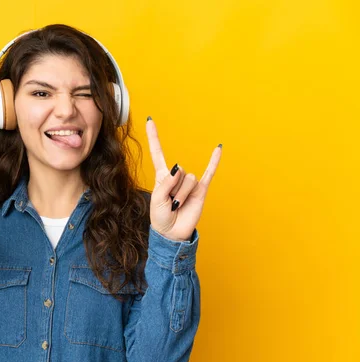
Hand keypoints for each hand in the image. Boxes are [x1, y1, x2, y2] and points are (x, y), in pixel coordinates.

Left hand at [145, 117, 221, 241]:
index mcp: (162, 177)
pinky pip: (209, 172)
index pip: (158, 153)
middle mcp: (177, 177)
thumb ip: (165, 183)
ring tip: (179, 205)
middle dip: (174, 188)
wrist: (173, 233)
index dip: (154, 137)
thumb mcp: (156, 200)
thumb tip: (179, 168)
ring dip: (183, 194)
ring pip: (189, 179)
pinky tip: (218, 148)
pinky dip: (214, 161)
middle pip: (178, 172)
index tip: (150, 120)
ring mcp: (189, 183)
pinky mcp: (201, 190)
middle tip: (170, 203)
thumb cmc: (160, 217)